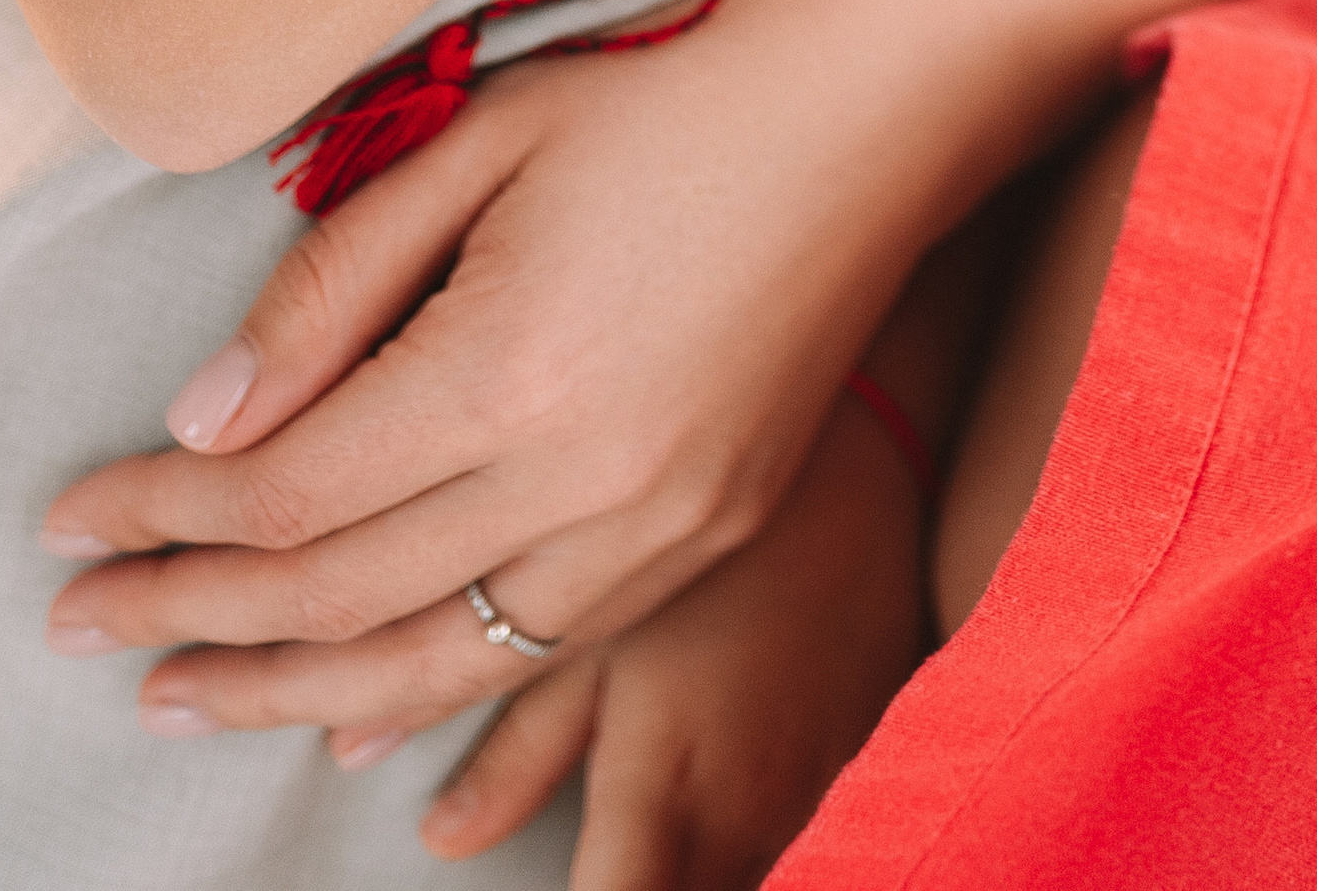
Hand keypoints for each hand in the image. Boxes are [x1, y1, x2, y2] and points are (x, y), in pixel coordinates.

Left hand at [38, 0, 1316, 730]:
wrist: (894, 86)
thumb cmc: (682, 73)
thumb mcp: (482, 136)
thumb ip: (333, 286)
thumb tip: (212, 421)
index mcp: (517, 366)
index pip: (288, 495)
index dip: (163, 518)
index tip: (71, 518)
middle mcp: (593, 479)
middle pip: (342, 597)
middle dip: (193, 617)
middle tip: (82, 623)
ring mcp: (668, 522)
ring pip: (438, 659)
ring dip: (291, 685)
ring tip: (179, 688)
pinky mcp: (716, 529)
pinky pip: (544, 652)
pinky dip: (432, 692)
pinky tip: (351, 707)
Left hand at [408, 383, 927, 885]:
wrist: (876, 466)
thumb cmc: (716, 534)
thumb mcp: (602, 628)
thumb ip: (519, 748)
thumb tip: (439, 835)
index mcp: (666, 792)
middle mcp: (740, 821)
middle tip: (586, 857)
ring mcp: (805, 808)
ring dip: (680, 879)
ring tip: (641, 838)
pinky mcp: (850, 780)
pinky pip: (788, 856)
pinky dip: (735, 854)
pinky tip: (709, 809)